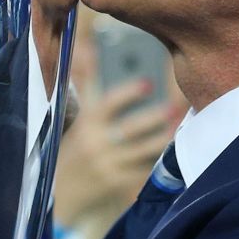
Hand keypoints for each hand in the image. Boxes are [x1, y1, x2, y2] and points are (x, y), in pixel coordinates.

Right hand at [53, 80, 181, 228]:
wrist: (59, 190)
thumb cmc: (74, 148)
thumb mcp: (79, 118)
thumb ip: (87, 84)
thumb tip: (89, 49)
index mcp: (87, 122)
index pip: (108, 103)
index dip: (128, 93)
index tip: (148, 83)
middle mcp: (96, 142)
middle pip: (131, 127)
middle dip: (155, 117)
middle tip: (175, 106)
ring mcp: (108, 164)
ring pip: (142, 150)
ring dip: (163, 138)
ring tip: (179, 126)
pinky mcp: (117, 183)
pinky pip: (143, 170)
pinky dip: (156, 160)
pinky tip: (170, 150)